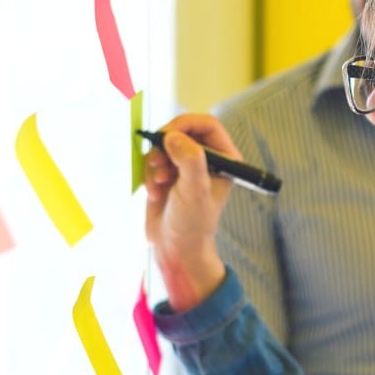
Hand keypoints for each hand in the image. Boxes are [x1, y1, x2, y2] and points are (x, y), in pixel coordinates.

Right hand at [143, 114, 239, 311]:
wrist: (176, 249)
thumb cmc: (193, 225)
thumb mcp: (195, 191)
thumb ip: (190, 160)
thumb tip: (173, 136)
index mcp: (225, 159)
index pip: (206, 125)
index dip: (185, 124)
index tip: (167, 135)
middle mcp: (207, 160)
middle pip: (181, 131)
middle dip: (165, 146)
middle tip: (157, 162)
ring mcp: (186, 167)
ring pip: (163, 146)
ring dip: (155, 163)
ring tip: (159, 185)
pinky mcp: (168, 175)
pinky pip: (153, 161)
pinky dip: (149, 175)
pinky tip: (155, 195)